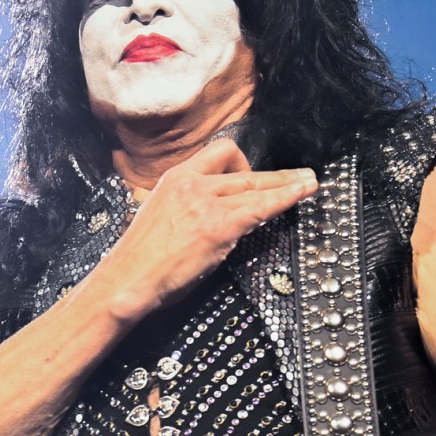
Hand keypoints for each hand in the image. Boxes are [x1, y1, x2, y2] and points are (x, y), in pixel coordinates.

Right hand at [91, 138, 316, 321]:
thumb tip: (210, 213)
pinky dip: (286, 199)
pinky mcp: (219, 226)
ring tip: (309, 184)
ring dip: (288, 184)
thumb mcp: (156, 216)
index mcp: (173, 179)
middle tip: (300, 175)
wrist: (126, 280)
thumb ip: (182, 207)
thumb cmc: (138, 260)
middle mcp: (191, 183)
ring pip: (256, 186)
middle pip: (242, 171)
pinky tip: (301, 195)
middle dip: (276, 175)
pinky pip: (261, 207)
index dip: (242, 162)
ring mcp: (206, 203)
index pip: (216, 154)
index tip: (254, 172)